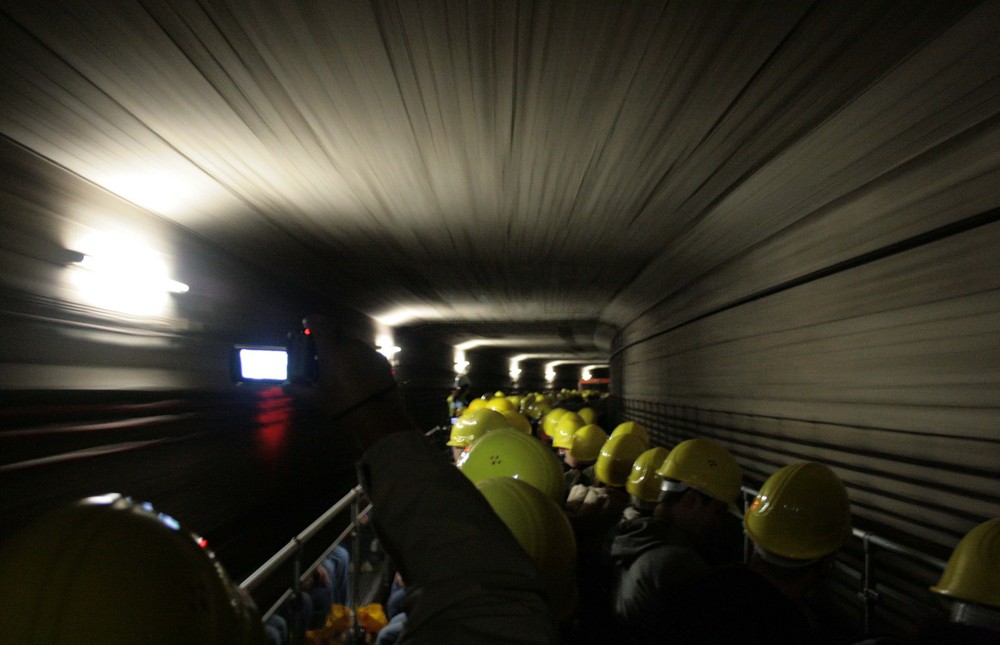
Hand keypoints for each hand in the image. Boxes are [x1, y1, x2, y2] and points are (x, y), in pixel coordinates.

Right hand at [285, 315, 412, 451]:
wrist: (376, 416)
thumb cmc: (341, 405)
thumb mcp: (317, 398)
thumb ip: (299, 390)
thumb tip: (285, 386)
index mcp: (332, 351)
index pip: (320, 324)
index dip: (312, 321)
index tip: (308, 324)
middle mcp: (351, 345)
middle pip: (337, 334)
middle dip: (329, 341)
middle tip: (323, 355)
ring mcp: (368, 351)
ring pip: (352, 344)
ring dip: (345, 351)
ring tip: (341, 368)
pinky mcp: (381, 360)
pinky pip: (365, 354)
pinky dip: (359, 359)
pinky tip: (357, 375)